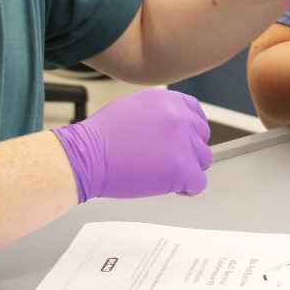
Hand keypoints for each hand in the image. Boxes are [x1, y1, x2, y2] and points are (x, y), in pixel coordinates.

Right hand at [52, 89, 211, 200]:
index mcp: (169, 100)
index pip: (196, 113)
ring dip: (187, 169)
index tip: (183, 141)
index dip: (190, 130)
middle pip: (201, 138)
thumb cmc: (101, 136)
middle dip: (188, 150)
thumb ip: (160, 114)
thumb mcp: (134, 107)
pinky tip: (167, 186)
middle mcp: (180, 117)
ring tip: (162, 174)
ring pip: (203, 160)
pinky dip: (186, 188)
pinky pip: (198, 183)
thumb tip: (173, 127)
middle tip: (166, 161)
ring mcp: (184, 142)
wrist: (87, 155)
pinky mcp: (183, 168)